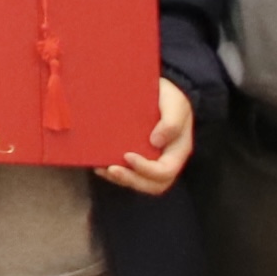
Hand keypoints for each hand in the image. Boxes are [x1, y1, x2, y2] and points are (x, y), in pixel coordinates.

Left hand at [100, 79, 195, 196]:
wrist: (161, 91)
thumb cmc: (170, 98)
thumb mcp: (175, 105)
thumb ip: (171, 123)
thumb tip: (156, 142)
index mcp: (177, 151)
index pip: (165, 171)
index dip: (147, 169)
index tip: (127, 155)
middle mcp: (165, 160)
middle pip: (153, 184)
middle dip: (131, 180)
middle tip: (110, 169)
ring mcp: (151, 160)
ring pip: (139, 181)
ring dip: (120, 179)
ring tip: (101, 168)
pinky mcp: (137, 156)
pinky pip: (128, 172)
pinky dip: (113, 173)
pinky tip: (99, 165)